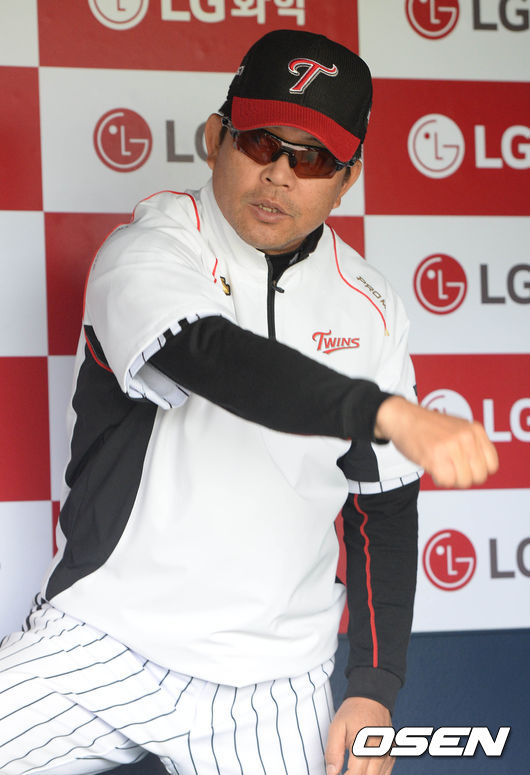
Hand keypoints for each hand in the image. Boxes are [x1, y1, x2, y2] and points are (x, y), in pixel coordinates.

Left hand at [325, 697, 393, 774]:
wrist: (372, 698)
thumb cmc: (354, 711)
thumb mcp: (337, 727)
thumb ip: (333, 752)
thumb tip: (331, 772)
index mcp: (363, 746)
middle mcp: (379, 753)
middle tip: (344, 771)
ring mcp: (388, 755)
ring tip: (352, 767)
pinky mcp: (392, 755)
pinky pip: (385, 774)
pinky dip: (374, 774)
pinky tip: (364, 767)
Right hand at [374, 396, 498, 487]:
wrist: (402, 417)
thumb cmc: (427, 425)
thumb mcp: (458, 427)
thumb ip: (472, 443)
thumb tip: (481, 468)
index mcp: (475, 430)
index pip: (492, 465)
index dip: (478, 470)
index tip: (466, 467)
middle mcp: (466, 437)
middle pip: (479, 476)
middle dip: (465, 477)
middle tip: (451, 468)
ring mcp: (451, 447)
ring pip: (464, 481)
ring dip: (451, 479)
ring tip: (441, 466)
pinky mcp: (435, 457)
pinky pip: (446, 481)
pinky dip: (439, 479)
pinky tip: (432, 467)